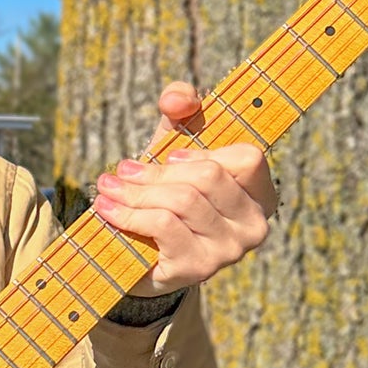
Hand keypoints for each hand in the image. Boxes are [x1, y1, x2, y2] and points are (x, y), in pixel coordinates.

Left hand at [92, 82, 276, 294]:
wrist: (143, 256)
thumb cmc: (167, 192)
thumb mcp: (175, 144)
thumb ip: (181, 107)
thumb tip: (175, 99)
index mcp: (260, 194)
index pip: (247, 159)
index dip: (205, 152)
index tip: (169, 156)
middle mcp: (254, 225)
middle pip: (207, 178)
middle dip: (155, 172)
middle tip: (121, 171)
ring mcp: (229, 250)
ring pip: (182, 200)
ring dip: (135, 192)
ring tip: (107, 188)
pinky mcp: (198, 268)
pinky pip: (163, 225)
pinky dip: (129, 214)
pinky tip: (108, 210)